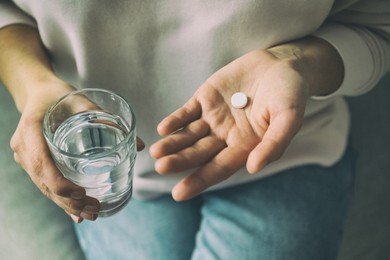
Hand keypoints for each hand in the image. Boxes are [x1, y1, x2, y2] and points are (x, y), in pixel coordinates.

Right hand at [10, 81, 144, 222]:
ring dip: (66, 204)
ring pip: (44, 187)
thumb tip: (140, 145)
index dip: (59, 182)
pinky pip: (44, 184)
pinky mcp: (32, 162)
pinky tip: (76, 214)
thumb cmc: (60, 95)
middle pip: (43, 181)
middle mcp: (24, 146)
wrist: (38, 93)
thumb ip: (108, 120)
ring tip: (91, 214)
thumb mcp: (82, 101)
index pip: (42, 162)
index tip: (81, 193)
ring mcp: (25, 157)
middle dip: (68, 200)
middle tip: (94, 209)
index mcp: (31, 129)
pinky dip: (61, 200)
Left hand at [150, 37, 343, 200]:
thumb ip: (274, 143)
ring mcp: (213, 118)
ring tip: (156, 151)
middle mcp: (226, 136)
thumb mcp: (290, 118)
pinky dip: (176, 119)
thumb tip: (253, 168)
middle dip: (180, 161)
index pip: (218, 168)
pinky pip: (187, 112)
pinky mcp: (205, 99)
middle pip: (198, 153)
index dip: (199, 180)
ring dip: (173, 143)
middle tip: (161, 168)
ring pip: (189, 134)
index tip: (179, 193)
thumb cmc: (290, 94)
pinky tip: (163, 128)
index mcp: (245, 146)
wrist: (281, 64)